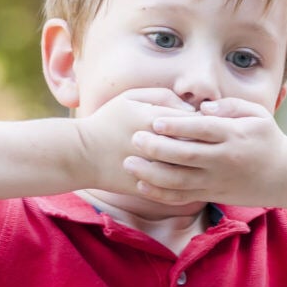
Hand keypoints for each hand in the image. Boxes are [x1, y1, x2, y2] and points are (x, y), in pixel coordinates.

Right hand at [74, 88, 196, 194]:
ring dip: (197, 165)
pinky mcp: (147, 188)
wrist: (80, 155)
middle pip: (196, 145)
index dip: (204, 122)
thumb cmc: (107, 121)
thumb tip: (190, 107)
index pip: (195, 120)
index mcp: (152, 120)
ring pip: (189, 170)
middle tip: (205, 142)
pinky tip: (186, 176)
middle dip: (203, 143)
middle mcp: (154, 145)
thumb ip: (163, 95)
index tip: (203, 124)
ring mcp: (150, 169)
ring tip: (197, 160)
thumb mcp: (130, 97)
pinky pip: (176, 190)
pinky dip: (186, 184)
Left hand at [122, 97, 286, 206]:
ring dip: (152, 173)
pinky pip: (182, 197)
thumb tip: (203, 107)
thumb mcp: (257, 114)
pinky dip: (161, 194)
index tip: (155, 120)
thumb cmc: (267, 139)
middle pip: (186, 156)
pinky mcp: (212, 195)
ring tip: (129, 162)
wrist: (284, 176)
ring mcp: (217, 180)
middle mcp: (224, 160)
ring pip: (180, 181)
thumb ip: (230, 106)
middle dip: (157, 148)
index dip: (177, 126)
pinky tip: (142, 185)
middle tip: (135, 138)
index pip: (201, 130)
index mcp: (234, 136)